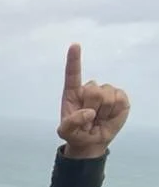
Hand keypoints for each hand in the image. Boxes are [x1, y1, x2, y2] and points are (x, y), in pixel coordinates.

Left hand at [57, 44, 129, 158]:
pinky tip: (108, 116)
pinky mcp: (119, 97)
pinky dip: (114, 111)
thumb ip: (71, 123)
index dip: (74, 60)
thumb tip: (88, 112)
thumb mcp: (65, 132)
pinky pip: (119, 99)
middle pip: (93, 90)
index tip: (74, 45)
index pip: (72, 74)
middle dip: (92, 107)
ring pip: (107, 95)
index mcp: (72, 93)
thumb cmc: (76, 133)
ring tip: (98, 118)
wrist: (91, 141)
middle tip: (89, 118)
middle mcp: (89, 89)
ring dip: (103, 112)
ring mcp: (105, 92)